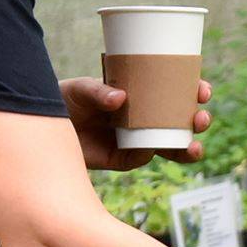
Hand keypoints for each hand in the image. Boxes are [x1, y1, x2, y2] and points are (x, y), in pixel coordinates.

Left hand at [62, 75, 211, 170]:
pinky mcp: (123, 158)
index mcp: (142, 94)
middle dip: (198, 121)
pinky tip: (147, 149)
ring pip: (171, 145)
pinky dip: (147, 154)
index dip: (194, 91)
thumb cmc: (64, 100)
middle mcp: (144, 117)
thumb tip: (119, 99)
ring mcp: (136, 138)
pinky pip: (141, 158)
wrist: (43, 128)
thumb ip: (98, 90)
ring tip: (194, 148)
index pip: (175, 91)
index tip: (203, 90)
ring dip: (187, 148)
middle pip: (181, 121)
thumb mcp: (80, 89)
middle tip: (201, 119)